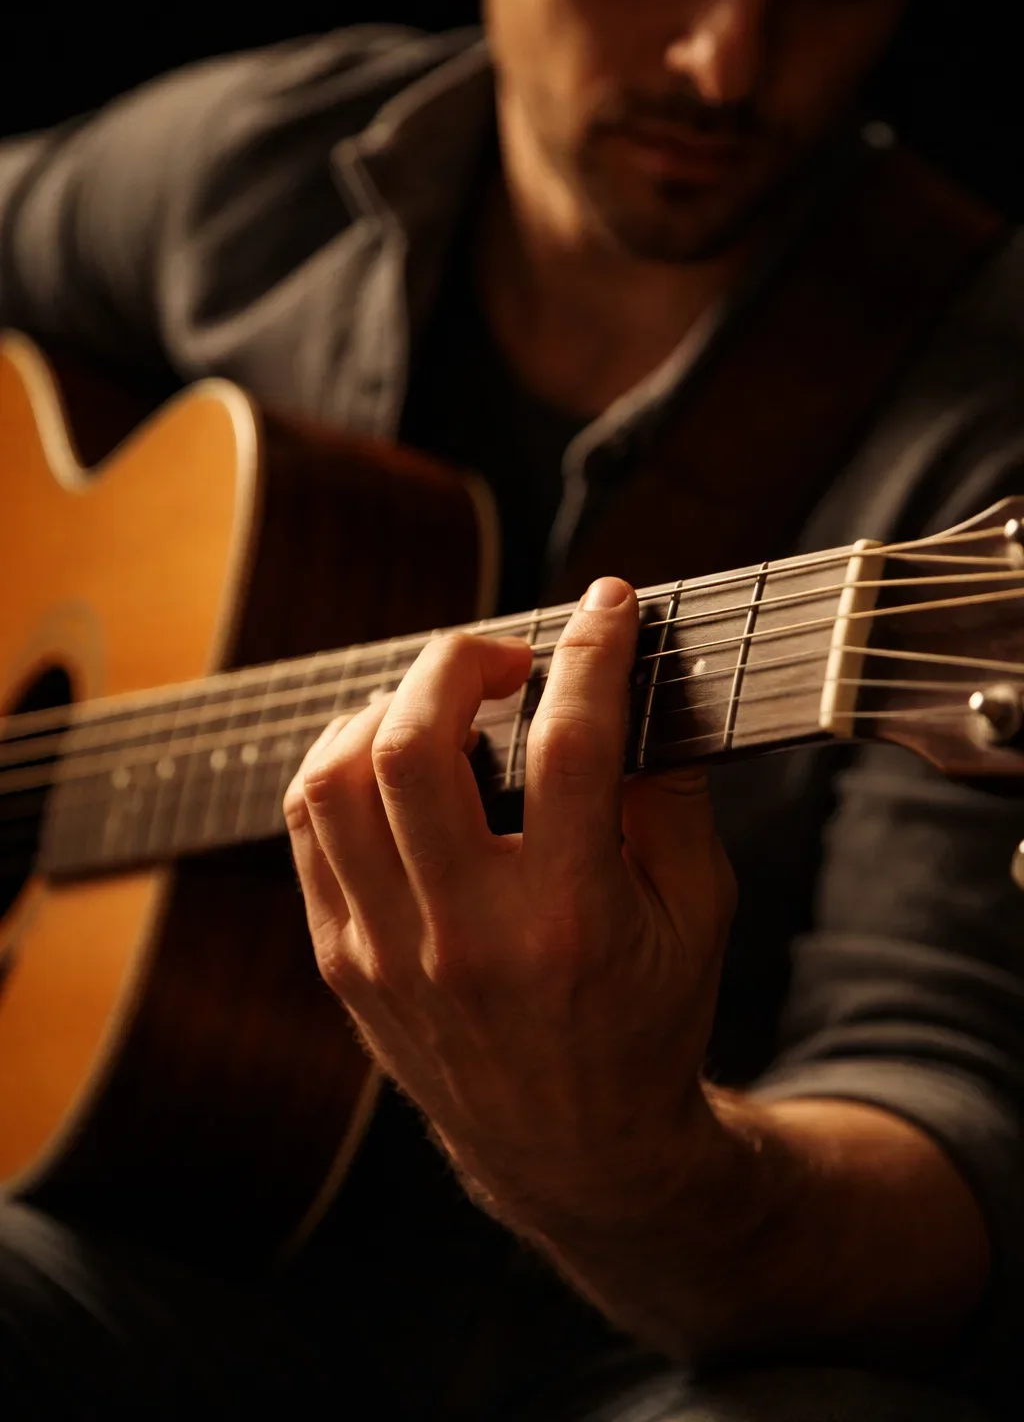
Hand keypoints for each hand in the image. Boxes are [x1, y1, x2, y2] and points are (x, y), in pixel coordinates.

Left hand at [284, 577, 735, 1228]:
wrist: (574, 1149)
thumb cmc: (650, 1020)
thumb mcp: (700, 912)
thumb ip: (673, 796)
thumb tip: (635, 682)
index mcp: (573, 921)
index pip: (572, 747)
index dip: (591, 652)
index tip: (608, 604)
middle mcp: (467, 936)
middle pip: (415, 746)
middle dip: (458, 659)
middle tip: (505, 658)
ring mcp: (388, 954)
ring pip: (334, 781)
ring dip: (387, 708)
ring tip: (443, 705)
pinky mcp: (345, 964)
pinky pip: (308, 830)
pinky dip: (343, 766)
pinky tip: (393, 759)